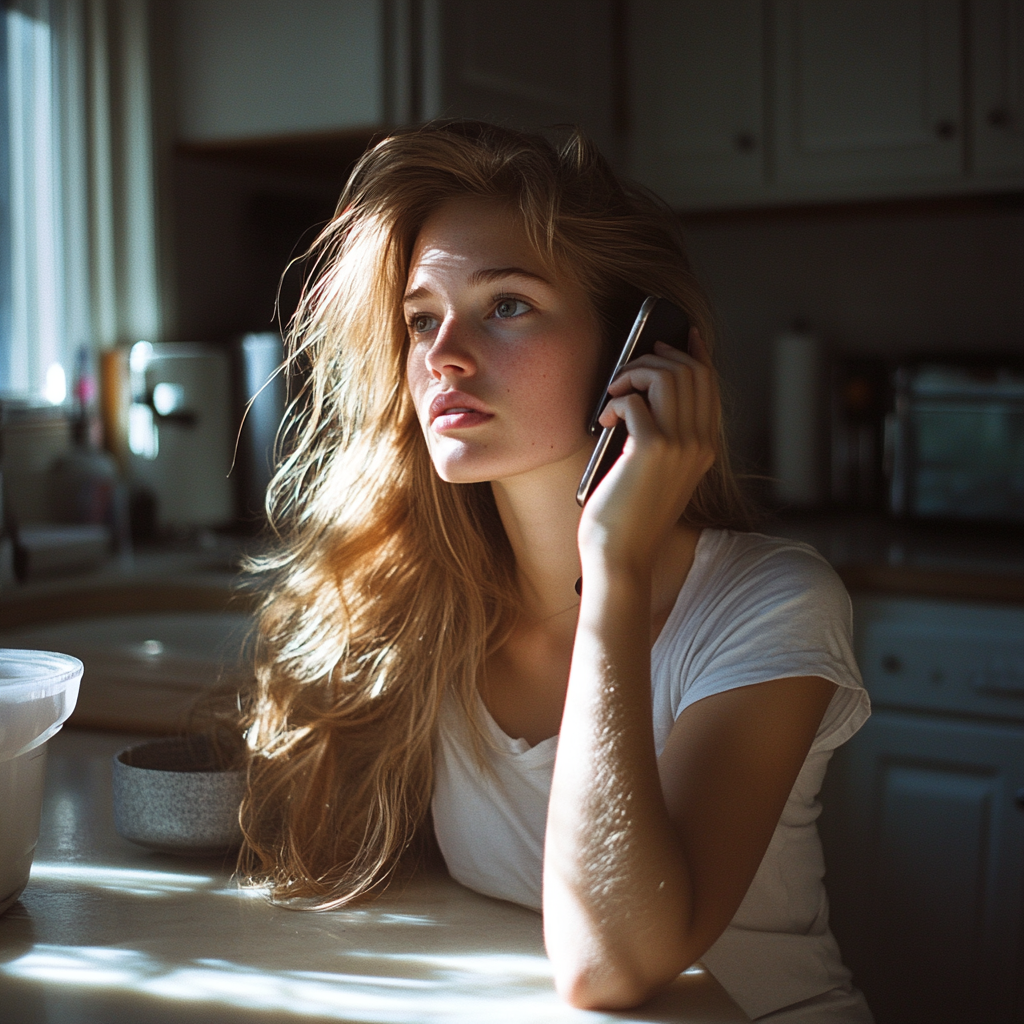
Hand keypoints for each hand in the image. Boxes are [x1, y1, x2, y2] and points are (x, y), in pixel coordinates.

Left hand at [578, 327, 719, 575]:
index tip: (678, 335)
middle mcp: (700, 443)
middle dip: (654, 359)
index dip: (693, 352)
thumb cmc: (629, 516)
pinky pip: (635, 401)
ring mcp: (680, 446)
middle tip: (626, 373)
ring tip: (614, 393)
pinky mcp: (651, 450)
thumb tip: (644, 394)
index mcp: (705, 447)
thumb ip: (663, 435)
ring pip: (668, 376)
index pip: (709, 383)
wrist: (622, 555)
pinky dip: (615, 401)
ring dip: (633, 373)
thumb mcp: (657, 472)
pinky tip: (604, 421)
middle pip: (691, 370)